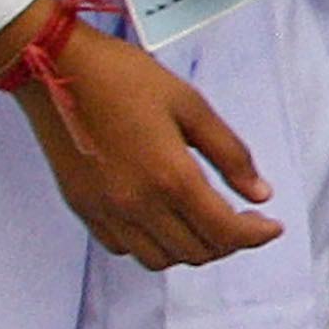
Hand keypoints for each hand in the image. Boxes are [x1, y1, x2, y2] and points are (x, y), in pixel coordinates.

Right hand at [0, 0, 279, 267]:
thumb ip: (230, 153)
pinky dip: (152, 244)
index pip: (224, 231)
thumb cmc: (126, 78)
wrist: (56, 69)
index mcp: (171, 176)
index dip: (256, 235)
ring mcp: (106, 211)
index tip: (272, 227)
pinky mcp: (82, 209)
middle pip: (195, 252)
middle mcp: (137, 204)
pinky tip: (163, 217)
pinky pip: (125, 247)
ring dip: (191, 248)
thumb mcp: (191, 105)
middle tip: (243, 219)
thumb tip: (261, 194)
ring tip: (205, 220)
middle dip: (229, 242)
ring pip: (160, 259)